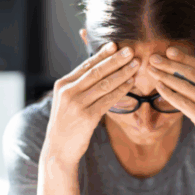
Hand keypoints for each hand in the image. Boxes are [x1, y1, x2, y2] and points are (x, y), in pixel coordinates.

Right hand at [42, 42, 139, 167]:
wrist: (58, 149)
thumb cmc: (67, 124)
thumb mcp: (68, 102)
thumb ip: (79, 86)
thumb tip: (100, 71)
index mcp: (62, 84)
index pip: (86, 65)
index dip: (102, 55)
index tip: (115, 45)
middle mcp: (68, 91)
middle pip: (96, 71)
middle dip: (115, 60)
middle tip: (130, 51)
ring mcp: (77, 104)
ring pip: (104, 84)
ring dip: (122, 73)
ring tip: (136, 65)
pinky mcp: (87, 117)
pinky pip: (108, 100)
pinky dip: (121, 90)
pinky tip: (131, 83)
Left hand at [147, 48, 194, 169]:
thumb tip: (185, 74)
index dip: (183, 57)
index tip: (168, 51)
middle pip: (190, 73)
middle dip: (169, 64)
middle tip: (153, 58)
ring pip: (183, 86)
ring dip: (165, 76)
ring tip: (151, 71)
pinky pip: (182, 102)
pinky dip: (169, 93)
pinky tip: (159, 87)